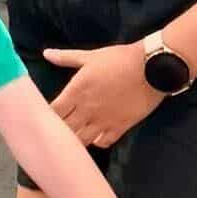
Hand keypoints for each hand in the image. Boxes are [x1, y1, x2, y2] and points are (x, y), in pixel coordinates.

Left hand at [45, 40, 161, 147]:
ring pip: (81, 140)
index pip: (53, 111)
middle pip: (64, 129)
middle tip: (57, 127)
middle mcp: (87, 110)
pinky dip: (97, 142)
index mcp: (76, 92)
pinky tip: (95, 135)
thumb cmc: (120, 59)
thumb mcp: (90, 56)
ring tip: (74, 134)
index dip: (46, 115)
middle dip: (58, 129)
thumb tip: (46, 54)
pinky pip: (103, 143)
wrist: (152, 68)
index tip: (44, 114)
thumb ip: (66, 57)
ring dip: (75, 138)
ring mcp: (103, 121)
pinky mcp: (120, 127)